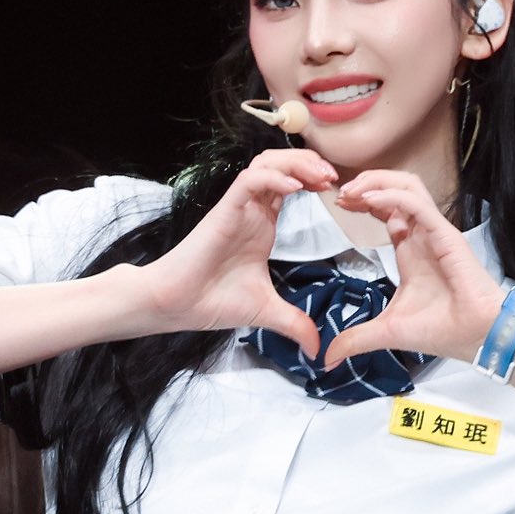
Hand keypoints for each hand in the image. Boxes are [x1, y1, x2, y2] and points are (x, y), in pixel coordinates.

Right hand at [145, 149, 338, 354]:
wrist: (176, 305)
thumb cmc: (211, 301)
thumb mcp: (266, 313)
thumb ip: (294, 325)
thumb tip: (317, 350)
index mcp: (262, 224)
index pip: (291, 184)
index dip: (315, 180)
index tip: (338, 193)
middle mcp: (251, 210)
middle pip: (282, 164)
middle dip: (311, 164)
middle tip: (334, 178)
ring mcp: (238, 208)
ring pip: (267, 163)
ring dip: (296, 164)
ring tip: (319, 177)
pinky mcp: (224, 210)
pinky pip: (250, 181)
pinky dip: (273, 178)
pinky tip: (294, 188)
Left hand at [322, 172, 503, 368]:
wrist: (478, 338)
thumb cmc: (445, 330)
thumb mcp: (387, 333)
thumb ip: (356, 339)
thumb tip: (328, 358)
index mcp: (411, 250)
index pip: (386, 210)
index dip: (362, 201)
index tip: (339, 205)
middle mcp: (423, 236)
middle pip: (395, 188)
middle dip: (365, 184)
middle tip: (340, 193)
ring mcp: (435, 232)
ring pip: (409, 186)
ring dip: (377, 182)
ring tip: (352, 191)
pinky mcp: (446, 235)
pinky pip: (418, 204)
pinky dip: (392, 197)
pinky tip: (370, 201)